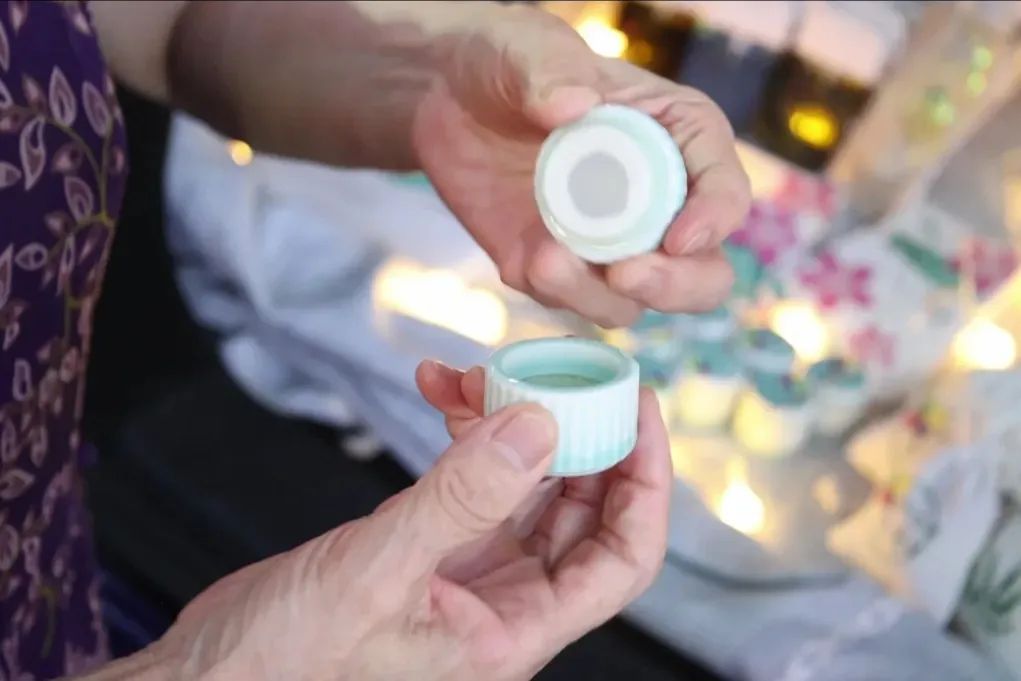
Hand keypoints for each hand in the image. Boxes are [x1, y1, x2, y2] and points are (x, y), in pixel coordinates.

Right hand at [140, 362, 669, 680]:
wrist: (213, 676)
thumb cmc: (286, 660)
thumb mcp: (376, 571)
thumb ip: (460, 499)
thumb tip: (541, 426)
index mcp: (513, 632)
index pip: (622, 558)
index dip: (644, 483)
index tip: (638, 409)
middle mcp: (502, 604)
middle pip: (582, 512)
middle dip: (580, 436)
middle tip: (566, 370)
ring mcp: (466, 573)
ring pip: (525, 486)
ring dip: (512, 424)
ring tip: (475, 373)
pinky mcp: (426, 547)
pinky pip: (470, 479)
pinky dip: (463, 434)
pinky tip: (439, 393)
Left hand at [414, 4, 750, 327]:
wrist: (446, 100)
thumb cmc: (506, 60)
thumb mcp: (527, 49)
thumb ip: (552, 70)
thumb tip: (575, 105)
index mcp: (678, 138)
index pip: (725, 190)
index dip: (714, 220)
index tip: (678, 239)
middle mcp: (658, 201)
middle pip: (704, 272)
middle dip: (675, 285)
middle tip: (626, 275)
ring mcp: (612, 242)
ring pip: (637, 300)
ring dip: (599, 295)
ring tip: (546, 260)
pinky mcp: (562, 268)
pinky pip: (573, 302)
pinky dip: (554, 291)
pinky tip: (524, 259)